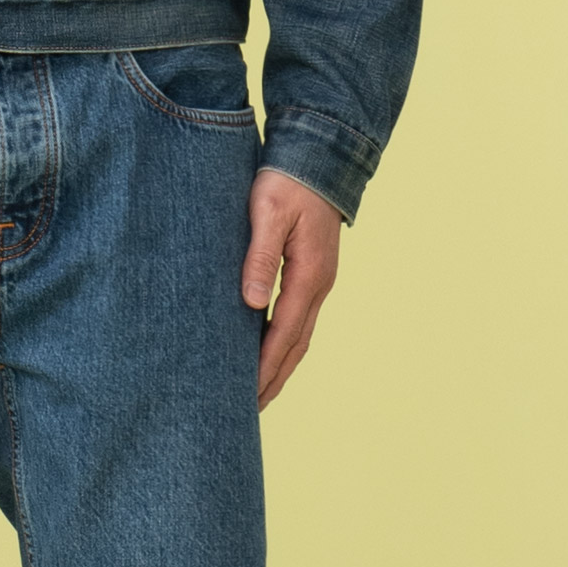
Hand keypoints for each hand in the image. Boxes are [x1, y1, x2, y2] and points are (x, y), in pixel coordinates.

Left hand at [241, 168, 342, 407]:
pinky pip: (299, 319)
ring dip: (281, 366)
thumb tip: (252, 304)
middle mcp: (319, 285)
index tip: (247, 395)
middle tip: (250, 410)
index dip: (265, 367)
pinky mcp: (313, 273)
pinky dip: (285, 343)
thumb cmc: (287, 181)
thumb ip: (260, 257)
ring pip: (301, 335)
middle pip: (297, 345)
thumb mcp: (267, 213)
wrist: (319, 156)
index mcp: (309, 275)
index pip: (284, 334)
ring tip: (259, 392)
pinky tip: (268, 352)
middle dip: (274, 379)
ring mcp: (319, 280)